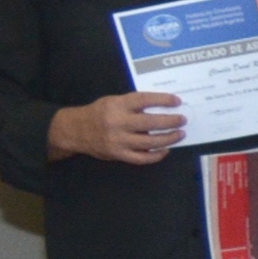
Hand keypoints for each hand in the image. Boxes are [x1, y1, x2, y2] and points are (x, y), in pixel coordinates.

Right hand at [49, 92, 185, 162]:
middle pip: (150, 123)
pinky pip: (141, 158)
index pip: (144, 100)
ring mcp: (117, 141)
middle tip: (182, 120)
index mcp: (116, 105)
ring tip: (179, 134)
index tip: (177, 101)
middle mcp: (117, 123)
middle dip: (170, 121)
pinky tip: (165, 150)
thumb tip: (162, 107)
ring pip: (149, 143)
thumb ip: (133, 104)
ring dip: (168, 139)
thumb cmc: (98, 113)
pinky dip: (156, 155)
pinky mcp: (118, 154)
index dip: (163, 100)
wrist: (75, 130)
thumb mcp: (112, 101)